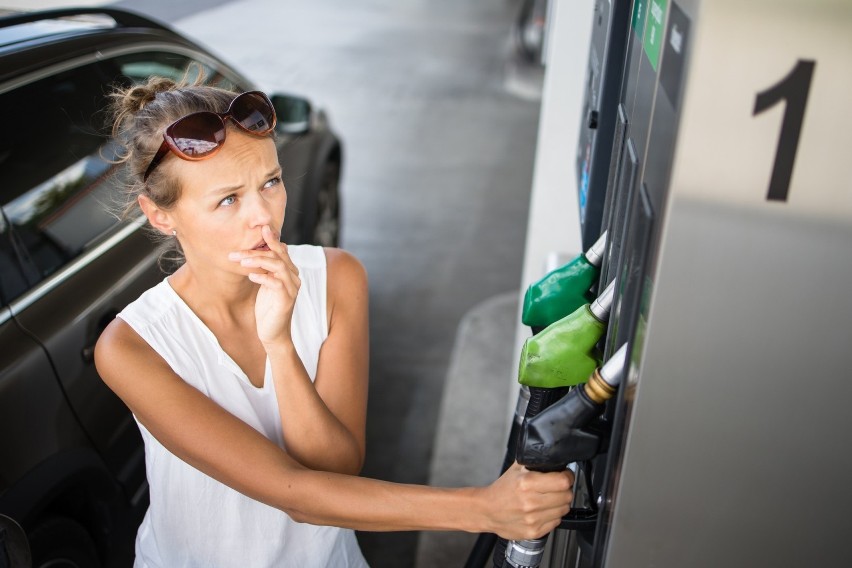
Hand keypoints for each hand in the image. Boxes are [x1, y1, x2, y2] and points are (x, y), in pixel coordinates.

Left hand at [228, 225, 300, 346]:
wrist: (272, 334)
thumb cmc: (267, 308)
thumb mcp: (265, 284)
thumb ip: (264, 269)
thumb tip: (256, 252)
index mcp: (289, 272)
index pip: (282, 251)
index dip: (272, 239)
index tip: (261, 228)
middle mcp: (294, 278)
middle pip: (277, 256)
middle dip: (255, 252)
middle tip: (235, 254)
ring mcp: (292, 289)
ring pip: (278, 266)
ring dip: (258, 261)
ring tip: (241, 262)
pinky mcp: (287, 300)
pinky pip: (277, 283)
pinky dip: (264, 277)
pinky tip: (251, 276)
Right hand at [480, 462, 573, 539]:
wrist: (487, 511)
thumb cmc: (501, 490)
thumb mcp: (516, 469)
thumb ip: (535, 461)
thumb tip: (554, 458)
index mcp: (527, 483)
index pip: (563, 481)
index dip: (568, 477)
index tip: (565, 475)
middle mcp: (531, 502)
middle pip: (567, 496)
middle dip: (565, 489)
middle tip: (557, 487)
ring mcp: (533, 519)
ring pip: (564, 509)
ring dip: (560, 503)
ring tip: (549, 499)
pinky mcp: (535, 531)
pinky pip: (557, 522)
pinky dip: (553, 515)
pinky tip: (543, 510)